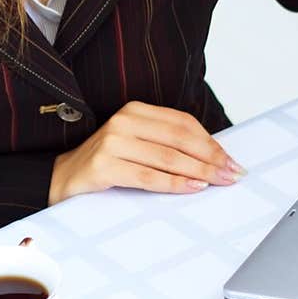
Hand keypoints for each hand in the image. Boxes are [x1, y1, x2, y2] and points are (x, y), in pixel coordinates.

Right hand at [48, 100, 246, 205]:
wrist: (64, 178)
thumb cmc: (108, 163)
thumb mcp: (137, 143)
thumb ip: (167, 144)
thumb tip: (215, 157)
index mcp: (135, 110)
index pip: (183, 123)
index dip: (211, 142)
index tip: (231, 160)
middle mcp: (123, 121)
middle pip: (179, 139)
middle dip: (211, 158)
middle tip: (233, 174)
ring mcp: (111, 142)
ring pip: (167, 157)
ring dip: (199, 172)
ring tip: (218, 182)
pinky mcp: (103, 166)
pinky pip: (147, 177)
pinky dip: (174, 183)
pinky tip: (193, 188)